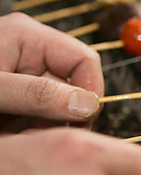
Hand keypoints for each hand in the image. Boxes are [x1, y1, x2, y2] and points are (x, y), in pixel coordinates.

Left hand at [0, 13, 103, 131]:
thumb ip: (38, 95)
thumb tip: (88, 105)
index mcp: (29, 37)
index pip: (85, 60)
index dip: (91, 92)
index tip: (82, 123)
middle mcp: (31, 54)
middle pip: (74, 88)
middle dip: (64, 117)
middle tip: (43, 137)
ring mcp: (25, 77)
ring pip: (59, 108)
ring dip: (46, 128)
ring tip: (21, 137)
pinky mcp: (18, 98)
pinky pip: (41, 118)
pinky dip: (33, 132)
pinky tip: (15, 136)